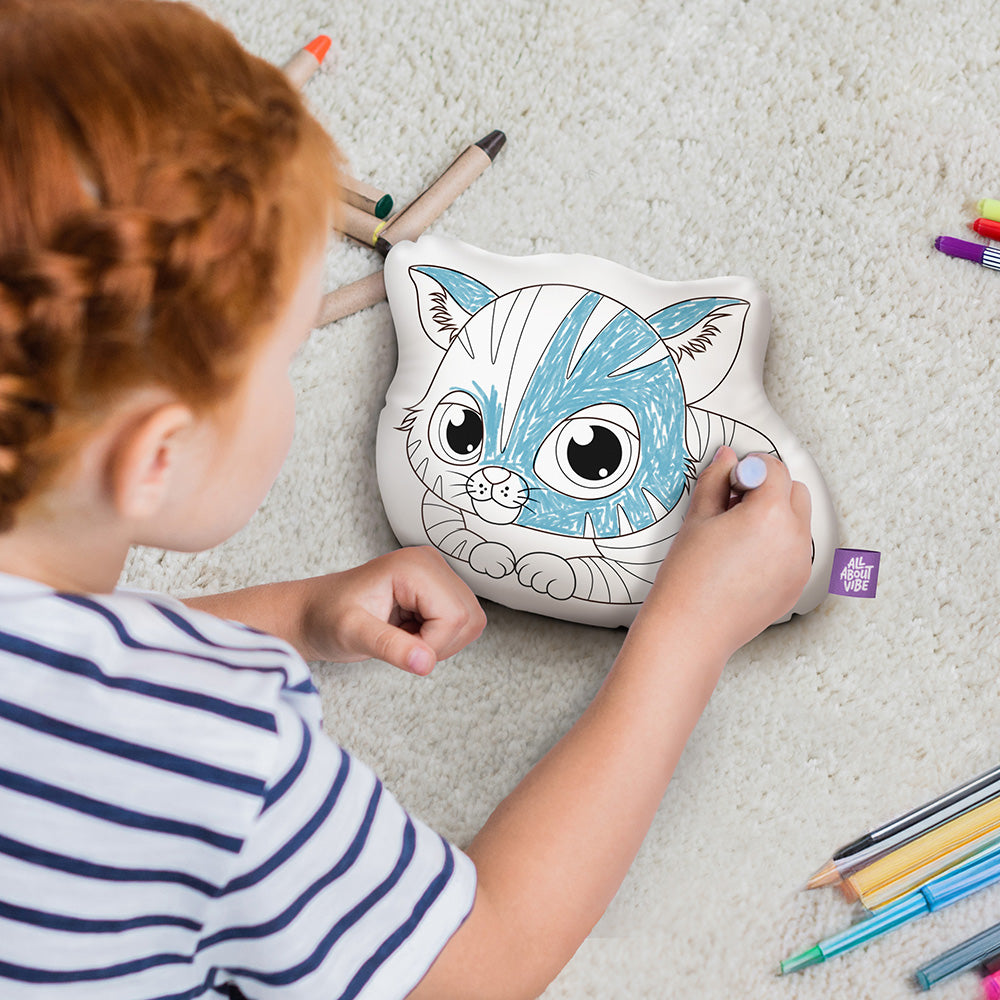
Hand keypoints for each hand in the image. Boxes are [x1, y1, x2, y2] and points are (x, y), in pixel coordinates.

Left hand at [299, 546, 485, 674]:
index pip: (455, 616)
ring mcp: (436, 574)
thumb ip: (390, 647)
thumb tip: (425, 662)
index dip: (432, 645)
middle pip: (468, 618)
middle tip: (400, 641)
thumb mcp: (352, 634)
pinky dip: (439, 638)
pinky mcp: (437, 588)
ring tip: (403, 635)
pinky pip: (461, 622)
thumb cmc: (326, 617)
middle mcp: (430, 563)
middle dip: (438, 644)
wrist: (314, 613)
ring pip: (469, 621)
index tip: (400, 647)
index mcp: (414, 567)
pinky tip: (409, 631)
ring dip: (440, 642)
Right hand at [639, 446, 812, 658]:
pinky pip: (795, 550)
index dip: (750, 467)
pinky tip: (744, 558)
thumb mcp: (698, 518)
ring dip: (775, 516)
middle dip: (769, 489)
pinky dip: (777, 544)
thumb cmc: (688, 577)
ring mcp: (799, 564)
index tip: (731, 477)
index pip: (773, 469)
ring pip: (798, 521)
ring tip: (737, 534)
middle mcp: (793, 538)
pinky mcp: (797, 585)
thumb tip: (727, 457)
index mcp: (769, 514)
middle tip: (733, 504)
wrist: (690, 630)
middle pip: (795, 491)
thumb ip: (716, 480)